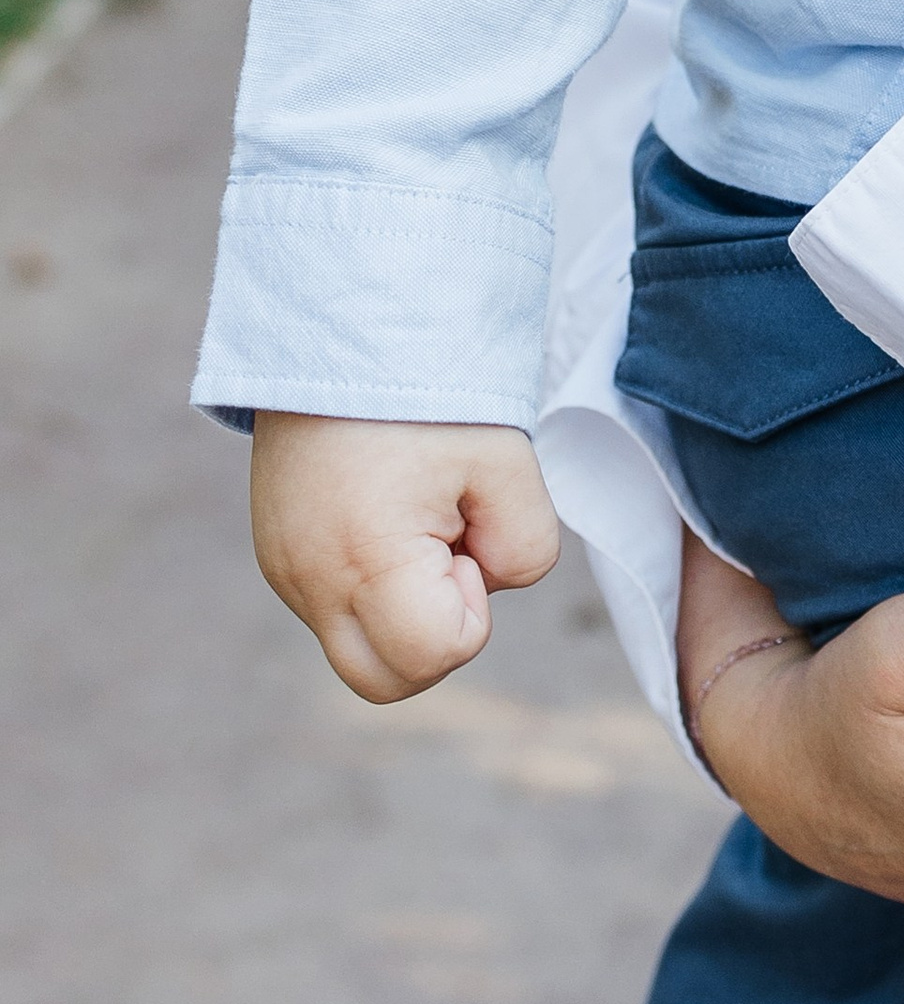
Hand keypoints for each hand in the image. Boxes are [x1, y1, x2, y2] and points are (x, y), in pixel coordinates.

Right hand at [250, 411, 560, 700]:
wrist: (343, 322)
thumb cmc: (429, 391)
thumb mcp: (507, 463)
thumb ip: (526, 548)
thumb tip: (488, 582)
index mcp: (365, 563)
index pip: (435, 656)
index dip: (472, 608)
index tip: (464, 532)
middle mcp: (310, 583)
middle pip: (387, 681)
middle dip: (435, 634)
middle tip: (448, 544)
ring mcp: (285, 571)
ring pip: (360, 645)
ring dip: (403, 606)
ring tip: (414, 516)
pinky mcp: (278, 554)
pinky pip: (334, 604)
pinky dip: (373, 582)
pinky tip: (385, 509)